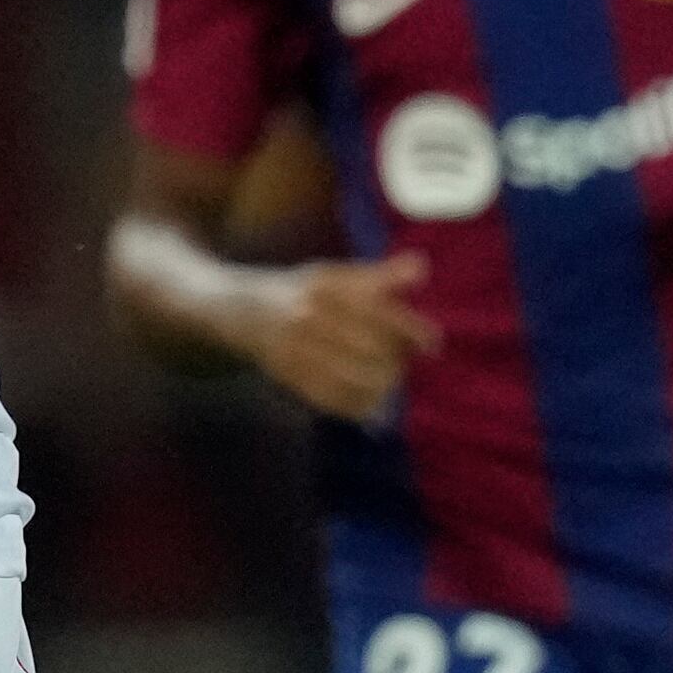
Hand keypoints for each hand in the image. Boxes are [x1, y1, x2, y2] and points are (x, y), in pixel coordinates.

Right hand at [255, 254, 441, 422]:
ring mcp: (296, 347)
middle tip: (404, 364)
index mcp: (326, 285)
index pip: (380, 311)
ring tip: (390, 383)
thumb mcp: (334, 275)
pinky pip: (332, 398)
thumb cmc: (299, 291)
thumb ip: (380, 275)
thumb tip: (424, 267)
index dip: (412, 331)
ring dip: (381, 385)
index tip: (433, 346)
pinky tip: (372, 404)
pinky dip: (358, 406)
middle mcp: (310, 314)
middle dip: (396, 360)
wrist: (239, 311)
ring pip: (354, 376)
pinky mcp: (287, 375)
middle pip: (371, 346)